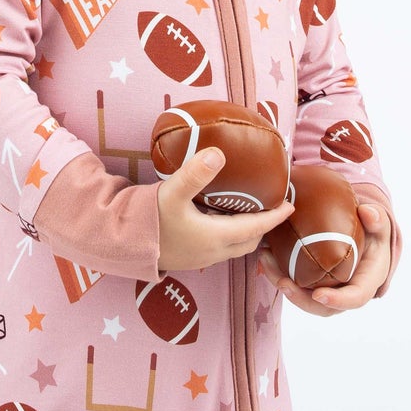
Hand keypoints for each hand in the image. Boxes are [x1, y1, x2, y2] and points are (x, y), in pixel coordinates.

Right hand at [157, 148, 294, 272]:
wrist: (119, 244)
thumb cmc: (147, 219)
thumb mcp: (171, 192)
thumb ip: (195, 173)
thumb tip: (219, 152)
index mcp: (215, 237)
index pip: (256, 228)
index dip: (275, 217)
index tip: (290, 205)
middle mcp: (211, 252)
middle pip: (248, 242)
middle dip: (263, 227)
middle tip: (271, 207)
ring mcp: (199, 258)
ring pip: (234, 248)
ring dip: (246, 234)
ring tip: (249, 212)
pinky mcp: (187, 258)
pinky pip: (219, 250)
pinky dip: (229, 237)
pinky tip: (219, 221)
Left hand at [257, 202, 391, 316]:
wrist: (363, 232)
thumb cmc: (373, 230)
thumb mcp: (378, 223)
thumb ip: (376, 219)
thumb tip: (367, 212)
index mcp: (368, 280)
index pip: (356, 297)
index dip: (338, 300)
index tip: (317, 294)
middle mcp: (348, 291)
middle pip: (325, 307)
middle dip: (301, 299)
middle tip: (283, 283)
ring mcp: (330, 290)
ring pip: (305, 299)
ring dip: (284, 285)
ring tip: (267, 264)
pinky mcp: (314, 282)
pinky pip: (296, 286)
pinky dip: (279, 274)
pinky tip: (266, 257)